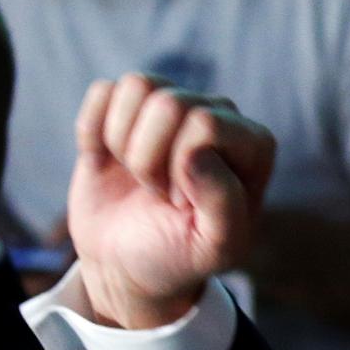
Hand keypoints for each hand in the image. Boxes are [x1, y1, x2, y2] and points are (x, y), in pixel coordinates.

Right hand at [68, 73, 274, 327]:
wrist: (126, 263)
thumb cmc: (180, 255)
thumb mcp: (215, 246)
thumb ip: (223, 202)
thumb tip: (196, 152)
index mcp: (255, 145)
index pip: (206, 124)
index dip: (182, 169)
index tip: (184, 204)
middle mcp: (219, 115)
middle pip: (169, 103)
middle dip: (149, 159)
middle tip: (160, 194)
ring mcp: (174, 106)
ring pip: (137, 86)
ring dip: (123, 144)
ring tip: (140, 177)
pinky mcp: (128, 106)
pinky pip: (104, 92)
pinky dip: (94, 134)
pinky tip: (109, 162)